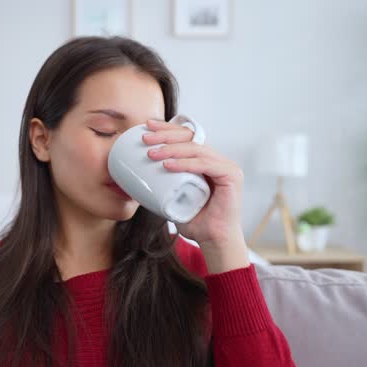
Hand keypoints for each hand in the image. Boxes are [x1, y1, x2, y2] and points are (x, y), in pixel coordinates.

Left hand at [142, 119, 246, 250]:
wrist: (211, 240)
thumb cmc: (193, 220)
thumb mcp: (172, 196)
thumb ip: (161, 183)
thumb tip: (134, 175)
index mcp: (204, 161)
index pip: (186, 137)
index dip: (166, 129)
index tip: (146, 127)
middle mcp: (216, 159)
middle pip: (190, 138)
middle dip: (166, 134)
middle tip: (145, 138)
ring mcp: (226, 166)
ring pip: (196, 149)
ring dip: (171, 149)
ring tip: (151, 154)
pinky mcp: (231, 175)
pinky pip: (205, 164)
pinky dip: (185, 163)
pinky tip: (168, 165)